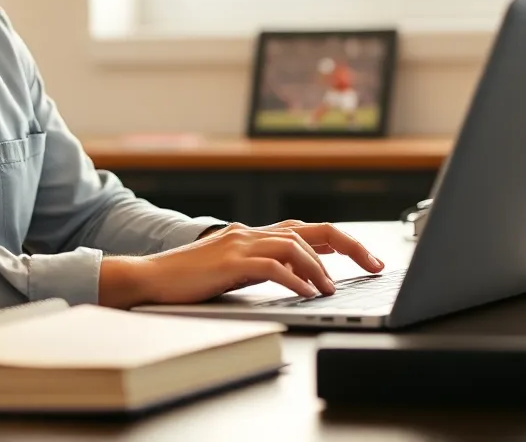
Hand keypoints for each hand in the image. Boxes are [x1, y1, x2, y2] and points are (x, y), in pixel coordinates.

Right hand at [99, 220, 383, 308]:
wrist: (150, 278)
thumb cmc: (189, 280)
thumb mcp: (233, 270)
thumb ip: (262, 267)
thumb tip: (299, 278)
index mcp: (254, 234)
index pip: (308, 230)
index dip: (343, 242)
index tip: (367, 259)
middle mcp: (252, 232)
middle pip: (313, 230)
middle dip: (351, 246)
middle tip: (375, 266)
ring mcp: (241, 244)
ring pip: (297, 246)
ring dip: (321, 269)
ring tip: (333, 290)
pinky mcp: (231, 261)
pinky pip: (274, 267)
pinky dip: (296, 280)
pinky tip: (308, 295)